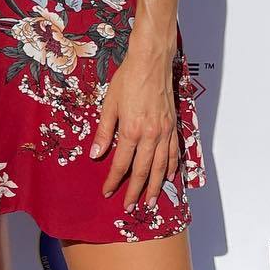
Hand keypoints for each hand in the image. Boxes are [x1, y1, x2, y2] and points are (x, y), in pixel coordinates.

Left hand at [90, 50, 180, 210]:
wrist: (151, 62)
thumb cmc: (128, 79)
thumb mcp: (109, 104)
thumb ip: (104, 132)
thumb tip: (95, 154)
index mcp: (132, 131)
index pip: (121, 163)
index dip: (113, 180)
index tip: (107, 191)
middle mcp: (151, 135)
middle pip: (143, 171)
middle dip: (136, 191)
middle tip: (130, 206)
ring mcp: (165, 132)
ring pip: (161, 167)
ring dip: (156, 187)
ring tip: (151, 202)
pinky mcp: (173, 126)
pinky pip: (174, 153)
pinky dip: (171, 168)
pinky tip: (168, 177)